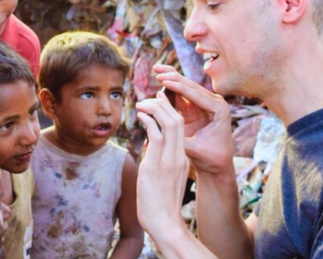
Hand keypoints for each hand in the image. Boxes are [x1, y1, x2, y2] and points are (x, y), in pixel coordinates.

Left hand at [135, 95, 188, 238]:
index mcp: (181, 158)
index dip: (170, 110)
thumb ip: (159, 159)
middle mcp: (178, 156)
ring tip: (142, 103)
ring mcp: (169, 160)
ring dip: (155, 109)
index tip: (159, 102)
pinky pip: (156, 135)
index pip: (180, 126)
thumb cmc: (160, 203)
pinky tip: (140, 116)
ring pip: (170, 123)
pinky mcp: (156, 166)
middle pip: (178, 119)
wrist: (164, 224)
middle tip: (149, 98)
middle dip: (164, 104)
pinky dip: (148, 121)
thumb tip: (150, 145)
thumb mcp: (163, 176)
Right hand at [153, 65, 232, 175]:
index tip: (163, 81)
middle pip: (190, 86)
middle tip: (157, 71)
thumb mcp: (195, 149)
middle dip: (173, 77)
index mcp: (219, 109)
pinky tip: (158, 81)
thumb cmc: (211, 158)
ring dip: (170, 79)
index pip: (196, 94)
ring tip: (156, 70)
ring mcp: (203, 105)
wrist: (216, 165)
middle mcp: (213, 103)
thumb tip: (162, 128)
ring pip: (184, 87)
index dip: (178, 87)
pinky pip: (180, 95)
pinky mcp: (194, 109)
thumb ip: (179, 138)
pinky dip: (169, 89)